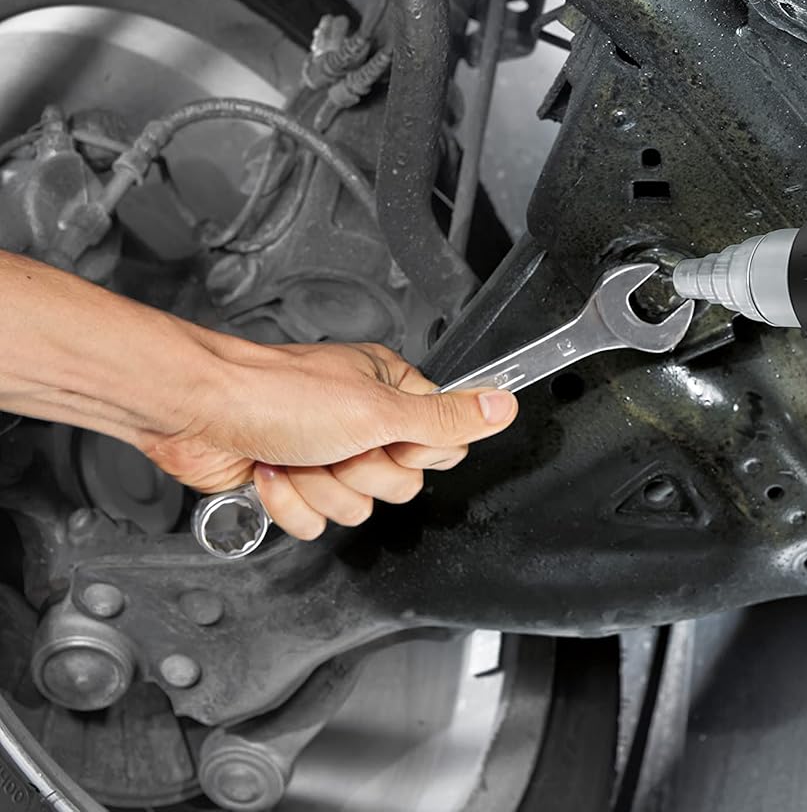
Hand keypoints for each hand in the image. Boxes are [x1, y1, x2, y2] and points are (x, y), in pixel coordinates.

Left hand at [139, 342, 517, 539]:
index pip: (440, 443)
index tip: (388, 438)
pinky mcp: (294, 483)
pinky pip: (315, 522)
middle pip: (398, 484)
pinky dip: (290, 503)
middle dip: (360, 475)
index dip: (415, 453)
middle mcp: (362, 421)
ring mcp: (326, 454)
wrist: (197, 413)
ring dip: (320, 488)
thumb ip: (447, 418)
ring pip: (356, 507)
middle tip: (334, 446)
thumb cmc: (275, 394)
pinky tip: (271, 472)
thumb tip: (504, 407)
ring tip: (295, 455)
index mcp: (390, 391)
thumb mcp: (379, 409)